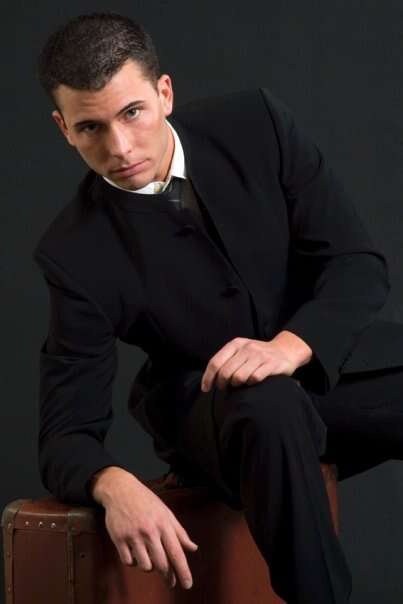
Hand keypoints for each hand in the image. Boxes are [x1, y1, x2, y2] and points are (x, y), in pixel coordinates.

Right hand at [92, 467, 197, 589]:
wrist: (121, 490)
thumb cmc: (146, 502)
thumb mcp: (166, 513)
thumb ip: (180, 532)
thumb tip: (193, 548)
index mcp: (164, 524)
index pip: (176, 552)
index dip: (183, 571)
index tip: (187, 584)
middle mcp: (149, 531)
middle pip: (161, 563)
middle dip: (167, 576)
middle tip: (170, 581)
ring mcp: (133, 535)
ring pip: (145, 566)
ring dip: (149, 568)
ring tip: (150, 560)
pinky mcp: (118, 538)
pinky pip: (128, 562)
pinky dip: (133, 562)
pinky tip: (135, 554)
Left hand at [200, 331, 311, 391]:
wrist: (285, 350)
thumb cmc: (258, 355)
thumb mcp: (241, 351)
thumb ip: (226, 361)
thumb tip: (209, 380)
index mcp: (235, 344)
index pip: (215, 362)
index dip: (208, 378)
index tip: (206, 389)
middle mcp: (247, 348)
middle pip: (226, 372)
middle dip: (222, 384)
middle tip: (226, 388)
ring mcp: (260, 355)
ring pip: (239, 377)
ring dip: (237, 385)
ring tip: (240, 384)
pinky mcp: (272, 364)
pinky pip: (254, 379)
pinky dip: (251, 384)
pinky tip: (253, 382)